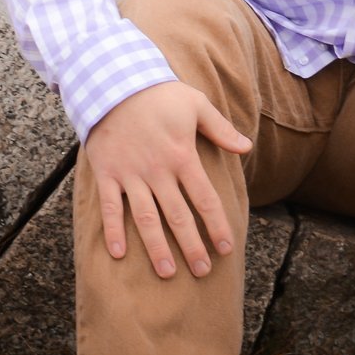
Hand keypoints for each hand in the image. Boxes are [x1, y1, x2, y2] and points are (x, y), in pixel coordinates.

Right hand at [86, 81, 252, 280]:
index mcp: (182, 156)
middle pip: (178, 216)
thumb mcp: (196, 105)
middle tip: (202, 271)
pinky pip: (110, 206)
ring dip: (157, 247)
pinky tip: (119, 254)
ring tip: (167, 272)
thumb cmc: (159, 94)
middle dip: (191, 246)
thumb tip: (247, 146)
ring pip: (146, 218)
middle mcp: (157, 171)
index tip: (225, 247)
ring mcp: (130, 174)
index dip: (216, 225)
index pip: (205, 198)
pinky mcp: (107, 173)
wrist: (115, 82)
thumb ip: (221, 129)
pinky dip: (113, 230)